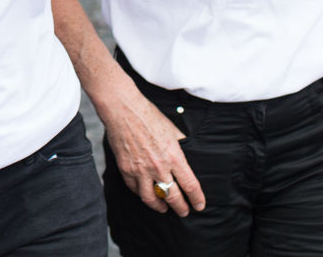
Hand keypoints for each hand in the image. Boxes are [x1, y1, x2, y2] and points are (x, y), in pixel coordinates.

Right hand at [97, 85, 204, 216]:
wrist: (123, 110)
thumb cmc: (148, 115)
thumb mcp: (172, 129)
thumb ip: (181, 145)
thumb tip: (187, 154)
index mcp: (173, 156)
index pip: (190, 185)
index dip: (197, 199)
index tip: (199, 205)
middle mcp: (158, 166)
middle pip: (173, 196)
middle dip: (181, 207)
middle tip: (184, 211)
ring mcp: (140, 170)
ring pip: (152, 198)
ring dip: (160, 207)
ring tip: (164, 209)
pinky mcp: (126, 169)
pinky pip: (135, 189)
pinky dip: (142, 194)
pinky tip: (146, 194)